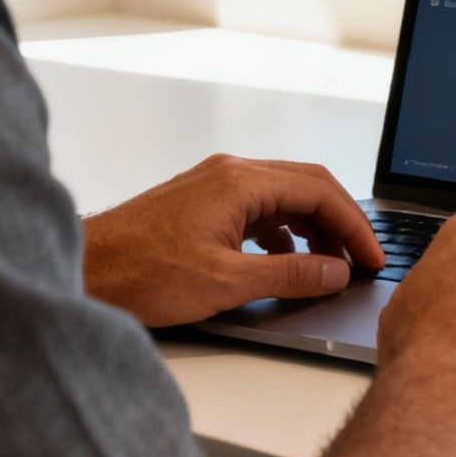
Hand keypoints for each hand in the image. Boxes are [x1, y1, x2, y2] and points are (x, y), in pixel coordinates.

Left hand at [82, 154, 385, 327]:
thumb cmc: (140, 273)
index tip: (372, 258)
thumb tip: (334, 271)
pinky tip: (283, 260)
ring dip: (312, 227)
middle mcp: (230, 173)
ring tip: (327, 265)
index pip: (320, 191)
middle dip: (340, 223)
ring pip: (283, 196)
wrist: (83, 270)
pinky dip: (283, 231)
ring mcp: (214, 185)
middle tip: (361, 260)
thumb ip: (289, 274)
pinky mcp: (201, 203)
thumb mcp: (226, 282)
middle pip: (307, 186)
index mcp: (241, 182)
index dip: (354, 227)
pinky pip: (259, 208)